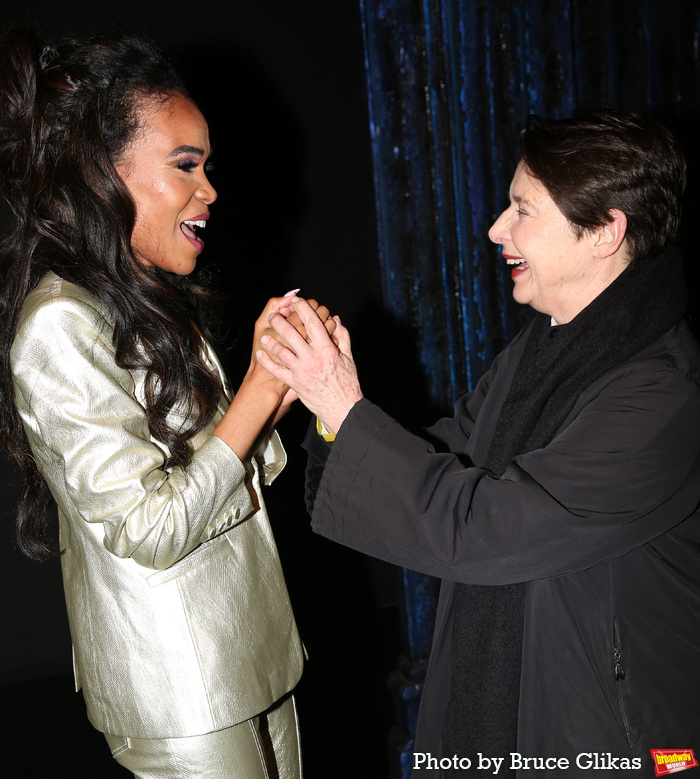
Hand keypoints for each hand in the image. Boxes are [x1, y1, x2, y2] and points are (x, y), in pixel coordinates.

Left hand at [256, 297, 362, 433]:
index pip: (312, 322)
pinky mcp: (295, 383)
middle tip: (273, 316)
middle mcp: (312, 358)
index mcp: (327, 349)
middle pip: (292, 332)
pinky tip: (261, 354)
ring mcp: (302, 371)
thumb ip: (342, 336)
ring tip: (264, 335)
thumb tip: (336, 319)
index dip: (302, 308)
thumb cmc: (347, 383)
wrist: (342, 408)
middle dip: (280, 321)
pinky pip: (277, 370)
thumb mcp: (349, 357)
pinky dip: (267, 362)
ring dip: (270, 341)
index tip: (296, 301)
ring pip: (281, 350)